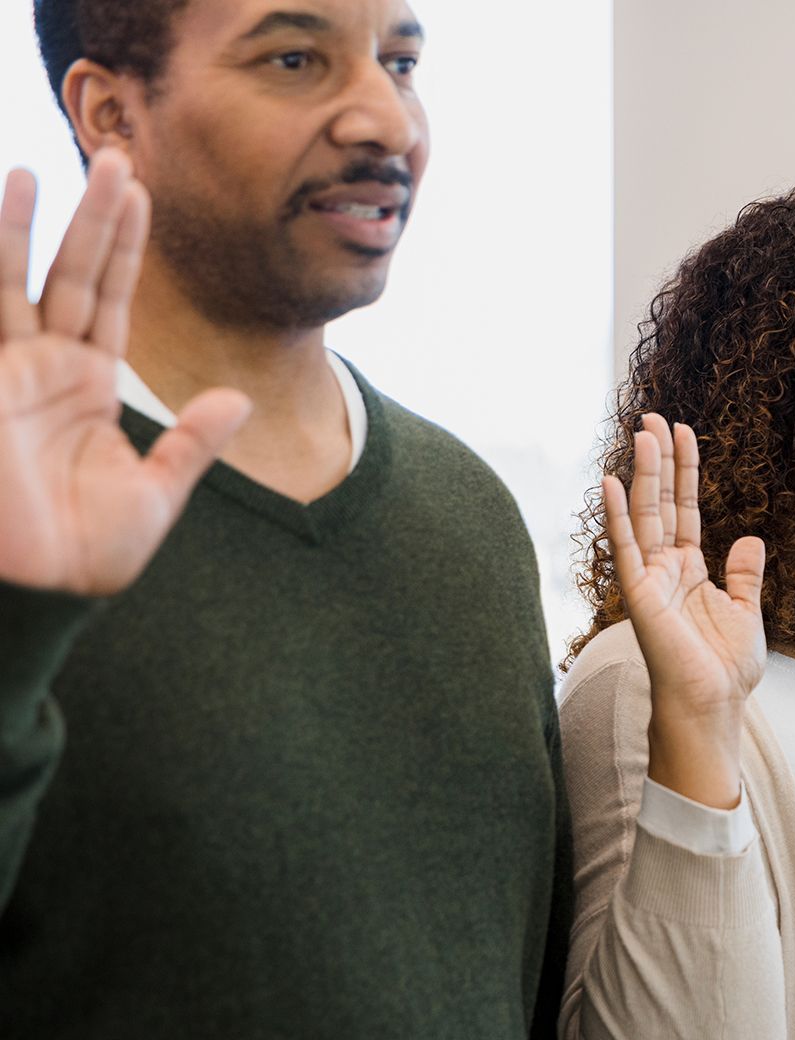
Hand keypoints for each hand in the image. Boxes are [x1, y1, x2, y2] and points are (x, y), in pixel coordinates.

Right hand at [0, 151, 249, 595]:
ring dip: (23, 229)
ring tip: (34, 170)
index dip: (126, 247)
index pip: (113, 297)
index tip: (142, 194)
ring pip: (15, 283)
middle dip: (92, 219)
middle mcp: (46, 369)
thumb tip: (238, 398)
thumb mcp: (156, 494)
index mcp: (90, 385)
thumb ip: (194, 443)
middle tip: (114, 156)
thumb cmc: (88, 554)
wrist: (38, 594)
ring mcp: (8, 375)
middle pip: (72, 275)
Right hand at [602, 413, 765, 807]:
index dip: (685, 471)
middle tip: (654, 416)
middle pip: (660, 501)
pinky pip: (626, 547)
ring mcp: (649, 579)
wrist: (713, 704)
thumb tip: (749, 538)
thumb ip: (744, 574)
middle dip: (658, 458)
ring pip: (644, 514)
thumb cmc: (726, 669)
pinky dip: (618, 515)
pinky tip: (609, 481)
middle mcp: (664, 569)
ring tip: (642, 431)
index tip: (685, 433)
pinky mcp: (639, 595)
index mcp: (689, 570)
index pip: (685, 509)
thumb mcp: (745, 611)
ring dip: (642, 473)